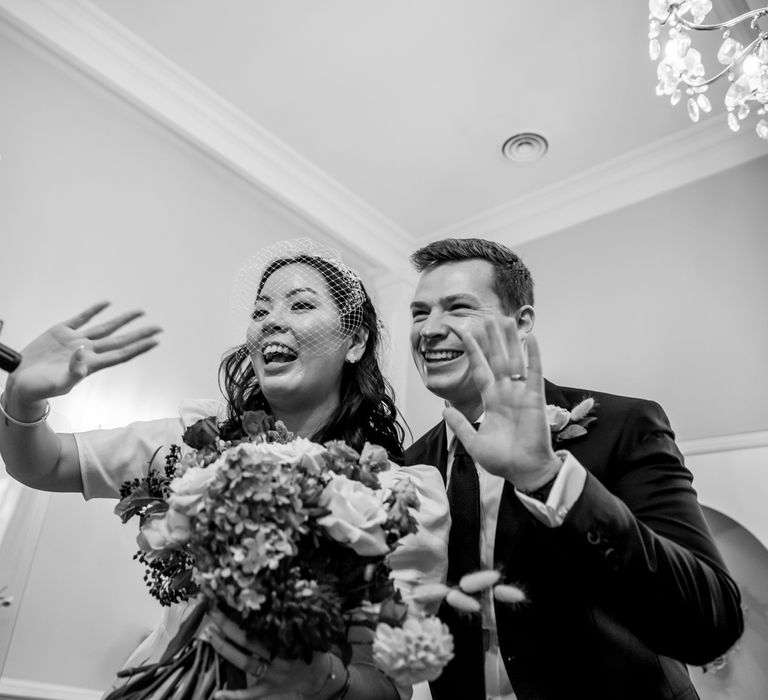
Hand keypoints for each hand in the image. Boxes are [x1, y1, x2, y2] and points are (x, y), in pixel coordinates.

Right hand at [4, 302, 160, 412]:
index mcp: (90, 365)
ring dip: (123, 320)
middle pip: (120, 340)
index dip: (139, 348)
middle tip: (159, 327)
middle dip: (139, 333)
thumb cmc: (39, 390)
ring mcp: (75, 340)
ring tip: (140, 312)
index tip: (156, 341)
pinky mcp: (61, 332)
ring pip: (105, 327)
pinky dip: (94, 310)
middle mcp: (87, 351)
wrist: (19, 383)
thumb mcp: (58, 385)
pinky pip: (81, 318)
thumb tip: (84, 352)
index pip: (121, 354)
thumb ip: (73, 372)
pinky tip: (107, 303)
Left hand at [204, 609, 335, 699]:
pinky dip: (233, 696)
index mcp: (285, 641)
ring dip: (224, 649)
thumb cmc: (311, 649)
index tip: (229, 600)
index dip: (243, 614)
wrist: (319, 677)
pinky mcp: (268, 690)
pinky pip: (249, 694)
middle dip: (227, 626)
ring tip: (209, 634)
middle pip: (247, 641)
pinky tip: (217, 694)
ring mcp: (270, 675)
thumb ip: (292, 619)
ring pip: (244, 663)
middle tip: (212, 612)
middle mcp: (276, 658)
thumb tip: (276, 594)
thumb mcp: (305, 632)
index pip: (259, 625)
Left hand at [443, 314, 559, 491]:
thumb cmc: (502, 460)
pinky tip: (530, 339)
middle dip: (491, 339)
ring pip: (514, 360)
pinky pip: (534, 373)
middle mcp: (505, 393)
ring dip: (510, 340)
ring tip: (506, 319)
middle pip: (496, 359)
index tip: (463, 333)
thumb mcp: (473, 442)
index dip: (472, 351)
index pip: (479, 370)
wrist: (523, 472)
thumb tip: (444, 408)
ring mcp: (520, 394)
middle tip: (487, 316)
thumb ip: (459, 424)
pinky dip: (533, 356)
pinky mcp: (534, 398)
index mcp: (491, 401)